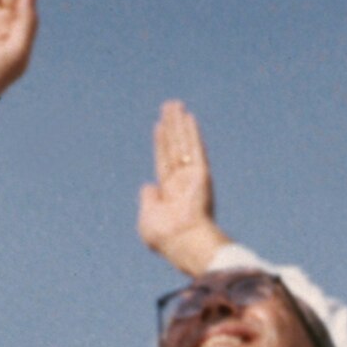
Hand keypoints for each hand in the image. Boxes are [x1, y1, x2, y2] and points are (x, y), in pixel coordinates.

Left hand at [138, 99, 224, 271]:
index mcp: (170, 194)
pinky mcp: (201, 175)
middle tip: (169, 106)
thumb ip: (146, 201)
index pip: (164, 161)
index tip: (159, 125)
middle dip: (171, 126)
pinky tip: (188, 117)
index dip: (161, 143)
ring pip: (183, 143)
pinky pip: (195, 149)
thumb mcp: (146, 219)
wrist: (183, 242)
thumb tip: (148, 186)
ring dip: (179, 123)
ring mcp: (192, 178)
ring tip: (175, 104)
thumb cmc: (164, 237)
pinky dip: (191, 133)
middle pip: (174, 147)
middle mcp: (182, 183)